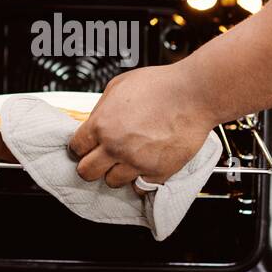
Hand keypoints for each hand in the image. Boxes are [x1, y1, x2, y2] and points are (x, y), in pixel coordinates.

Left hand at [69, 64, 218, 186]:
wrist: (195, 94)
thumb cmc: (162, 85)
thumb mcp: (119, 85)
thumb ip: (102, 108)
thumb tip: (95, 121)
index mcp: (102, 124)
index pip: (76, 148)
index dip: (80, 147)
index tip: (85, 148)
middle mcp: (116, 146)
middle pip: (87, 172)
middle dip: (90, 166)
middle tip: (99, 159)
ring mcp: (136, 162)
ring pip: (111, 182)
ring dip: (115, 172)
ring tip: (126, 160)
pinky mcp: (157, 172)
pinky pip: (139, 186)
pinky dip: (139, 178)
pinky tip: (143, 165)